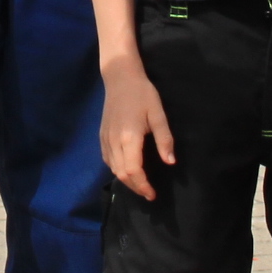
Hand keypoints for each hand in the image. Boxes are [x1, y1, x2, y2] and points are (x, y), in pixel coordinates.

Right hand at [99, 61, 173, 201]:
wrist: (120, 78)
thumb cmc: (142, 94)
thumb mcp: (158, 114)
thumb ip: (164, 139)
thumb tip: (170, 162)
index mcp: (129, 138)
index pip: (133, 171)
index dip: (142, 186)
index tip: (152, 194)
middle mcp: (114, 142)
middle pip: (122, 174)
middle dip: (135, 187)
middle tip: (148, 193)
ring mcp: (105, 139)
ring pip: (113, 169)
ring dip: (126, 180)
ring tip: (140, 184)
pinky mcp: (101, 136)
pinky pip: (107, 160)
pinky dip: (117, 170)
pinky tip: (127, 169)